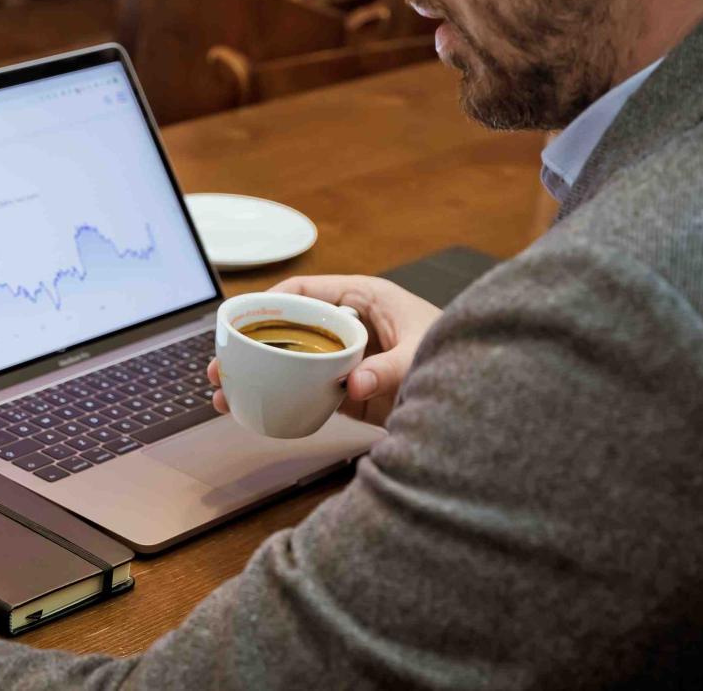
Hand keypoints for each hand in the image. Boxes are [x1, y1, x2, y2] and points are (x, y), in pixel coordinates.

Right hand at [208, 275, 441, 412]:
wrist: (481, 399)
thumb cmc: (459, 358)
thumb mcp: (423, 356)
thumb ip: (390, 369)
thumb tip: (354, 384)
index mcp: (365, 298)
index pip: (307, 291)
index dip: (270, 302)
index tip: (242, 319)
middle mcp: (349, 326)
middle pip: (289, 328)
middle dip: (250, 345)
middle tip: (221, 364)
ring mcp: (346, 359)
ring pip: (290, 362)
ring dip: (256, 376)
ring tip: (223, 393)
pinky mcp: (349, 391)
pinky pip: (305, 391)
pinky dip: (277, 400)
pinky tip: (253, 411)